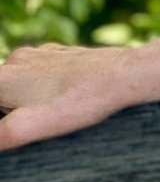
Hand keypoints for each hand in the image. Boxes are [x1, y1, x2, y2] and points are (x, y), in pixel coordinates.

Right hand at [0, 36, 159, 152]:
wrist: (125, 74)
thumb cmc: (78, 102)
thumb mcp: (28, 128)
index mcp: (1, 77)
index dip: (5, 119)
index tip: (18, 125)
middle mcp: (16, 59)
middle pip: (2, 92)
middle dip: (9, 112)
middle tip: (37, 122)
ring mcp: (40, 53)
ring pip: (19, 82)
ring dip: (26, 101)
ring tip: (54, 111)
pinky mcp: (62, 54)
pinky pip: (40, 74)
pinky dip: (43, 89)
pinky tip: (64, 99)